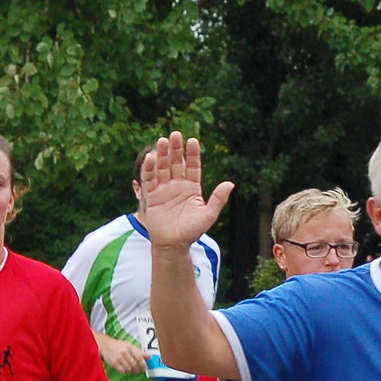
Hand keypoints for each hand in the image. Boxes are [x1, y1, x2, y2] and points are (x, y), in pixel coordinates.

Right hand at [95, 333, 147, 374]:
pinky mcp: (114, 363)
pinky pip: (122, 371)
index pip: (139, 356)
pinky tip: (125, 370)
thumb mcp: (129, 345)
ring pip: (128, 368)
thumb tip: (149, 356)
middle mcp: (124, 352)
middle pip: (134, 364)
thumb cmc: (119, 346)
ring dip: (131, 371)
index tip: (145, 368)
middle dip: (137, 369)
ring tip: (132, 370)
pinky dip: (125, 372)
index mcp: (129, 346)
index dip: (143, 364)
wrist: (106, 345)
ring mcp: (118, 357)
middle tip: (138, 370)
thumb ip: (139, 351)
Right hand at [137, 132, 233, 250]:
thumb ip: (218, 199)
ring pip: (162, 167)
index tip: (193, 141)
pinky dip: (149, 169)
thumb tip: (230, 183)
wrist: (173, 245)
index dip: (193, 154)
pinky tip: (151, 158)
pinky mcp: (151, 196)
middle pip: (176, 163)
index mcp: (192, 188)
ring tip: (163, 140)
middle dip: (176, 149)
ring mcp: (163, 189)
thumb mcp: (208, 215)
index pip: (193, 167)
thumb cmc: (192, 232)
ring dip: (162, 154)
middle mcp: (177, 185)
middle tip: (176, 135)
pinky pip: (149, 179)